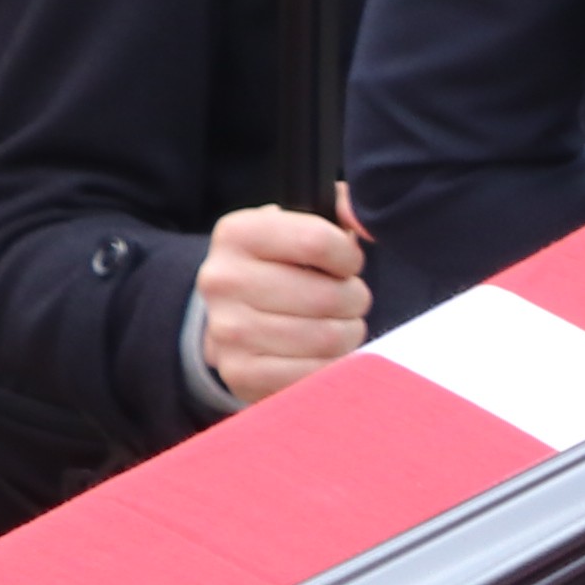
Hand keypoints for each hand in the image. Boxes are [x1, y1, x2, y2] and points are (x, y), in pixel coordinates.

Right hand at [198, 199, 373, 404]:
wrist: (235, 320)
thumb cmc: (284, 268)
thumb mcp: (300, 226)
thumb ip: (340, 210)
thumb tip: (361, 218)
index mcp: (237, 233)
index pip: (318, 241)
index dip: (349, 257)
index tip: (346, 264)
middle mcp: (223, 280)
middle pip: (328, 295)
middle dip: (353, 299)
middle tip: (345, 300)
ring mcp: (227, 330)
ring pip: (327, 337)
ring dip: (347, 333)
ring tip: (335, 324)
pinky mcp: (241, 374)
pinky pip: (314, 374)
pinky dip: (332, 366)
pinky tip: (321, 353)